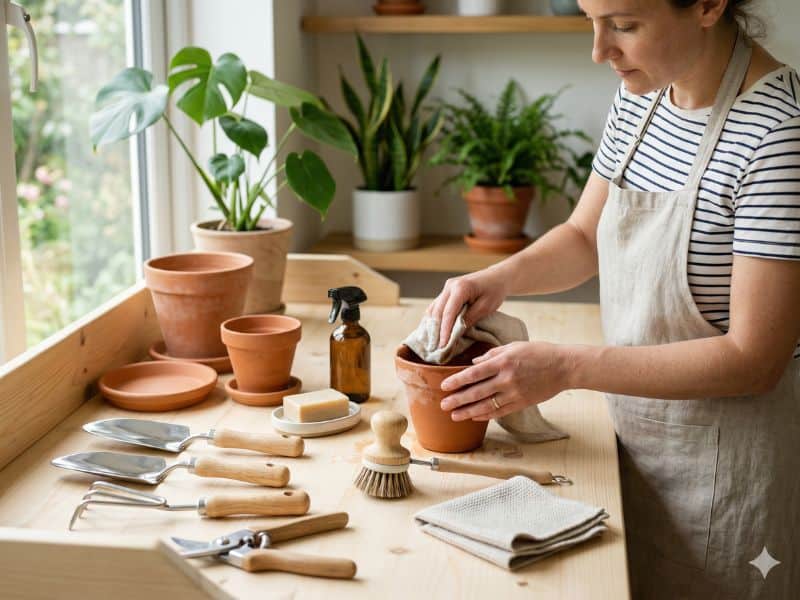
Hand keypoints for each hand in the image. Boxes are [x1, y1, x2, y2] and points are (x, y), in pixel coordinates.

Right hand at [426, 267, 509, 347]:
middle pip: (437, 311)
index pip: (448, 313)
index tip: (442, 345)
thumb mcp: (485, 307)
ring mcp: (446, 288)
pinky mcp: (446, 291)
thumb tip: (455, 333)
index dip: (444, 330)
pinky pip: (436, 306)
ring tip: (431, 343)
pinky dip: (433, 319)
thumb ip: (470, 319)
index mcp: (461, 288)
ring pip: (434, 309)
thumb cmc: (494, 291)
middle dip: (435, 331)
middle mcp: (450, 286)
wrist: (497, 277)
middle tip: (434, 348)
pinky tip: (432, 331)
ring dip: (431, 326)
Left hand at [439, 341, 571, 420]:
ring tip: (454, 416)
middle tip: (443, 405)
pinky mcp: (522, 403)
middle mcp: (507, 379)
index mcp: (503, 362)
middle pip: (477, 392)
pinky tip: (474, 418)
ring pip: (487, 405)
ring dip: (468, 412)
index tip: (444, 386)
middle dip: (458, 399)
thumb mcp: (514, 346)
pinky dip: (486, 415)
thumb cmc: (539, 352)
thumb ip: (492, 354)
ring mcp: (515, 393)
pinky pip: (500, 412)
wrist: (564, 367)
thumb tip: (474, 363)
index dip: (457, 381)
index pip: (474, 373)